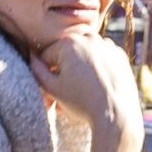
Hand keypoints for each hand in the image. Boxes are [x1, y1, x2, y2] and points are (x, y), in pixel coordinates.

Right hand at [33, 30, 146, 151]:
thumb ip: (37, 71)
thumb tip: (31, 57)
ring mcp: (107, 45)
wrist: (115, 114)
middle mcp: (88, 37)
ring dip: (81, 66)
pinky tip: (98, 84)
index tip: (51, 89)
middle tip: (67, 91)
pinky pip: (102, 58)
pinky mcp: (120, 55)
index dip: (46, 74)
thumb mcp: (52, 89)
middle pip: (67, 53)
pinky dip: (98, 67)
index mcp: (68, 43)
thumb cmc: (81, 102)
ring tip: (83, 88)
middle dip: (64, 68)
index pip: (47, 56)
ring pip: (85, 54)